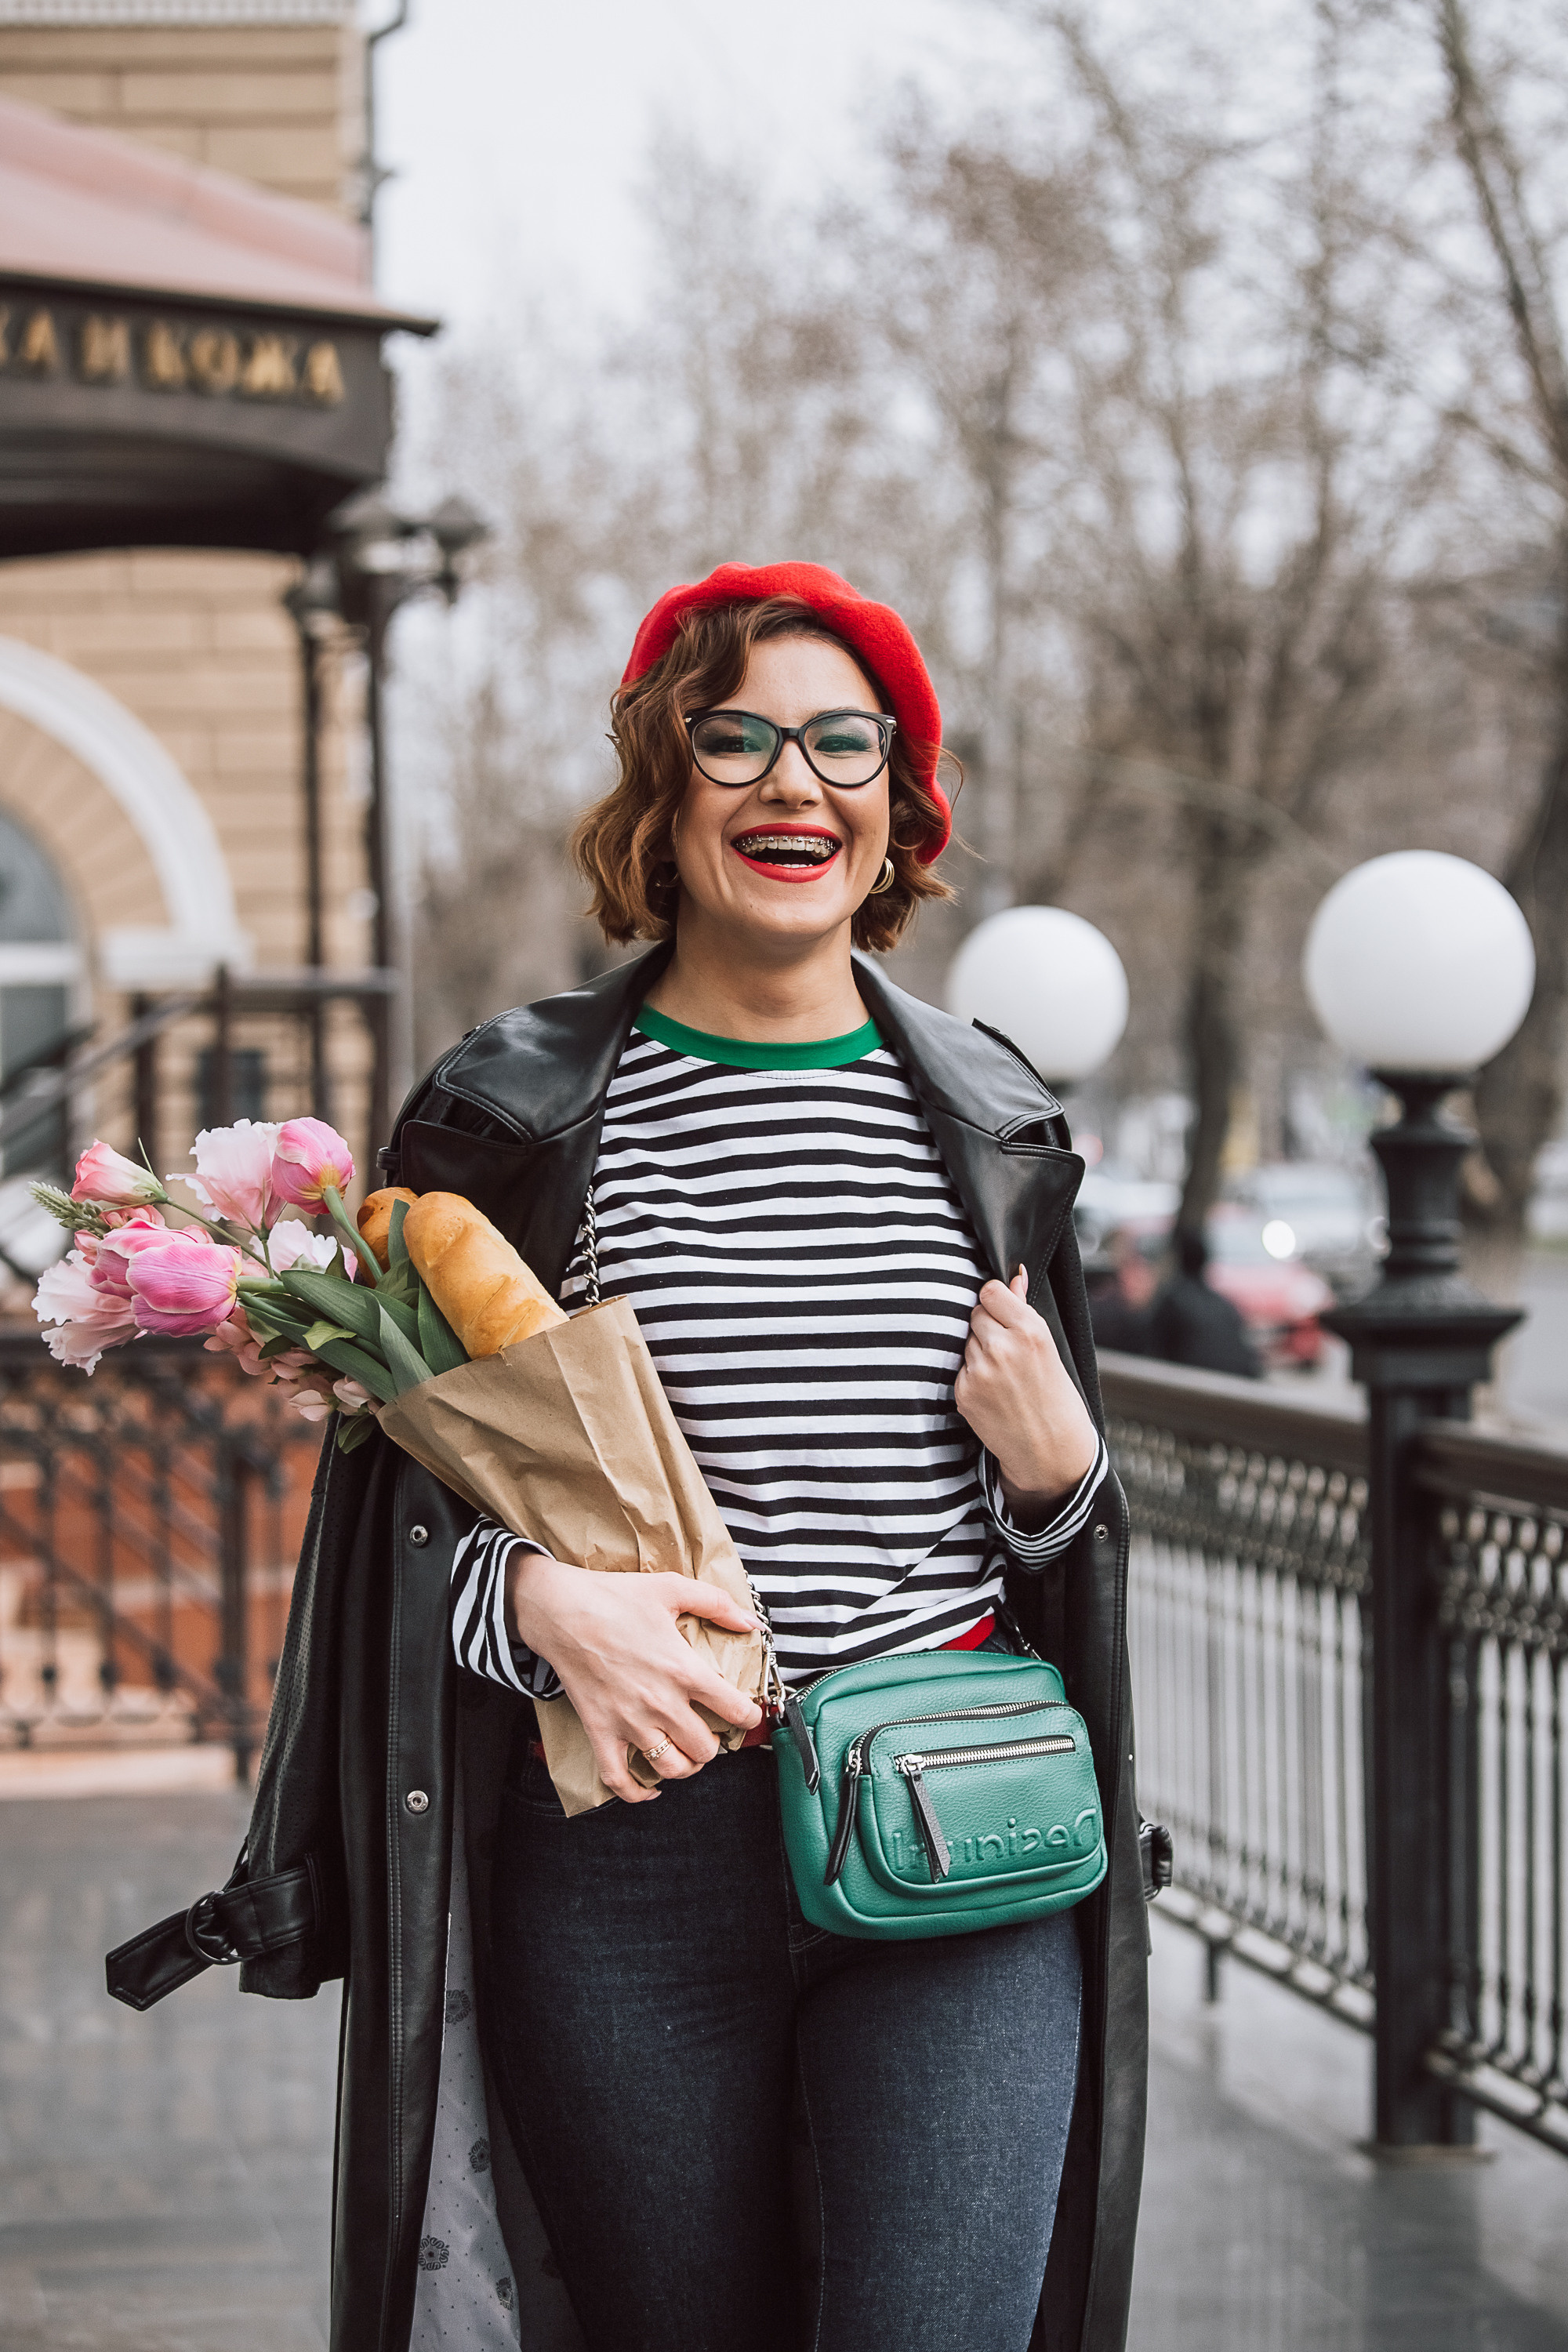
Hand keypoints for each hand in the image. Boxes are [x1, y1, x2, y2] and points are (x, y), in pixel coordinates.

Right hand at [506, 1555, 762, 1802]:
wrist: (562, 1610)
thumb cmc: (615, 1598)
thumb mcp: (672, 1588)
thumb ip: (716, 1604)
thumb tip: (751, 1623)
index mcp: (683, 1669)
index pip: (734, 1710)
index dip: (749, 1717)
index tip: (748, 1715)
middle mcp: (660, 1703)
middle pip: (705, 1748)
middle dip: (715, 1744)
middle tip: (711, 1731)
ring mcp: (629, 1722)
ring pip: (671, 1768)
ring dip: (685, 1766)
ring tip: (686, 1751)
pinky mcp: (600, 1732)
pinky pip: (619, 1780)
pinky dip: (637, 1793)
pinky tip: (651, 1789)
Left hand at [954, 1267, 1099, 1525]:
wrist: (1051, 1450)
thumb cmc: (1056, 1398)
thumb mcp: (1049, 1348)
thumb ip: (1024, 1309)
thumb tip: (1014, 1275)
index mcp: (1030, 1331)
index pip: (990, 1291)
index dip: (996, 1301)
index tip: (1002, 1312)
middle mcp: (1002, 1347)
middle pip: (975, 1313)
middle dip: (987, 1326)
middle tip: (1007, 1351)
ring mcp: (980, 1370)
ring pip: (966, 1340)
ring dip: (978, 1350)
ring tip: (1003, 1374)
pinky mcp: (964, 1391)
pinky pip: (959, 1367)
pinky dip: (971, 1374)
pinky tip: (992, 1391)